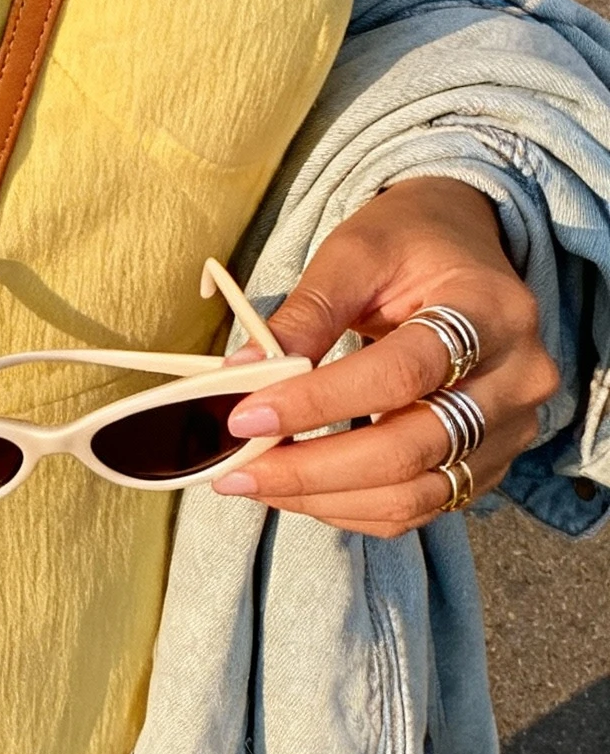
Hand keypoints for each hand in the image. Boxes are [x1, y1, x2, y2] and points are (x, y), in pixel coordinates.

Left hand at [211, 178, 559, 536]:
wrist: (465, 252)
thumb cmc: (410, 245)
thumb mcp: (355, 253)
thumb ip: (307, 314)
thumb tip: (245, 377)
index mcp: (490, 309)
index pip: (401, 373)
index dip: (319, 403)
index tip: (247, 417)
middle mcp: (517, 377)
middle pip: (411, 449)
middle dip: (312, 469)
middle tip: (237, 470)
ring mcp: (510, 429)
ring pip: (414, 494)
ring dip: (324, 498)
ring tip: (257, 481)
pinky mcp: (490, 464)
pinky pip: (418, 508)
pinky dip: (350, 508)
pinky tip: (300, 490)